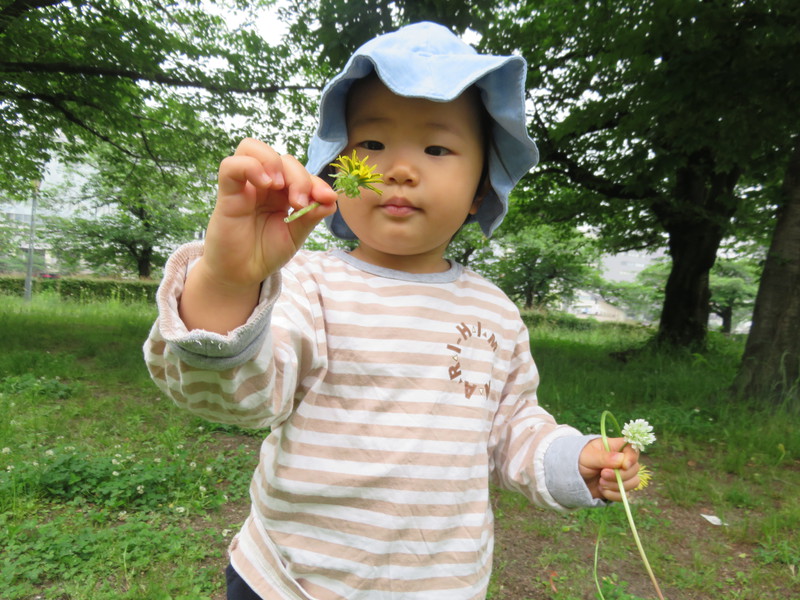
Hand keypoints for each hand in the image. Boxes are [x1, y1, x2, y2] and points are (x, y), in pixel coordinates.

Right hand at [180, 139, 337, 332]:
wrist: (242, 275)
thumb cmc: (265, 253)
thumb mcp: (295, 235)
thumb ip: (312, 216)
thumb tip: (333, 199)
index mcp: (281, 192)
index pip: (300, 171)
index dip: (316, 181)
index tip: (326, 198)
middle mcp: (263, 184)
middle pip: (282, 158)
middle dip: (298, 177)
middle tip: (300, 203)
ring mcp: (245, 186)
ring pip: (252, 148)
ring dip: (272, 161)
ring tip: (280, 187)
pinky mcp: (227, 193)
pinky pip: (231, 165)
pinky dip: (250, 167)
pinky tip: (265, 184)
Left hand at [579, 437, 640, 501]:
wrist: (569, 477)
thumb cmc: (577, 460)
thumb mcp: (588, 456)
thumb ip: (604, 457)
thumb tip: (621, 459)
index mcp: (614, 447)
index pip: (632, 449)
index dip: (632, 458)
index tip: (623, 465)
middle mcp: (621, 461)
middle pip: (635, 468)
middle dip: (620, 475)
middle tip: (602, 474)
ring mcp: (621, 475)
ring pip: (633, 482)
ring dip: (617, 486)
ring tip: (600, 483)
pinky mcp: (618, 488)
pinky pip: (625, 495)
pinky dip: (613, 495)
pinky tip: (602, 490)